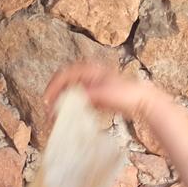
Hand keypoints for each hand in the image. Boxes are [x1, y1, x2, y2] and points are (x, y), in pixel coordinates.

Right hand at [44, 60, 159, 123]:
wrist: (140, 99)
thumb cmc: (125, 93)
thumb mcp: (104, 94)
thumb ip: (87, 95)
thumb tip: (70, 100)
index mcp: (89, 70)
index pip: (64, 75)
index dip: (53, 87)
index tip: (47, 100)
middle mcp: (88, 75)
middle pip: (64, 83)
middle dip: (55, 95)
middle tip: (49, 110)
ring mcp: (91, 85)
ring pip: (70, 91)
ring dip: (61, 102)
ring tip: (56, 115)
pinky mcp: (95, 95)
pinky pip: (77, 99)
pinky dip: (70, 107)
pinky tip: (69, 116)